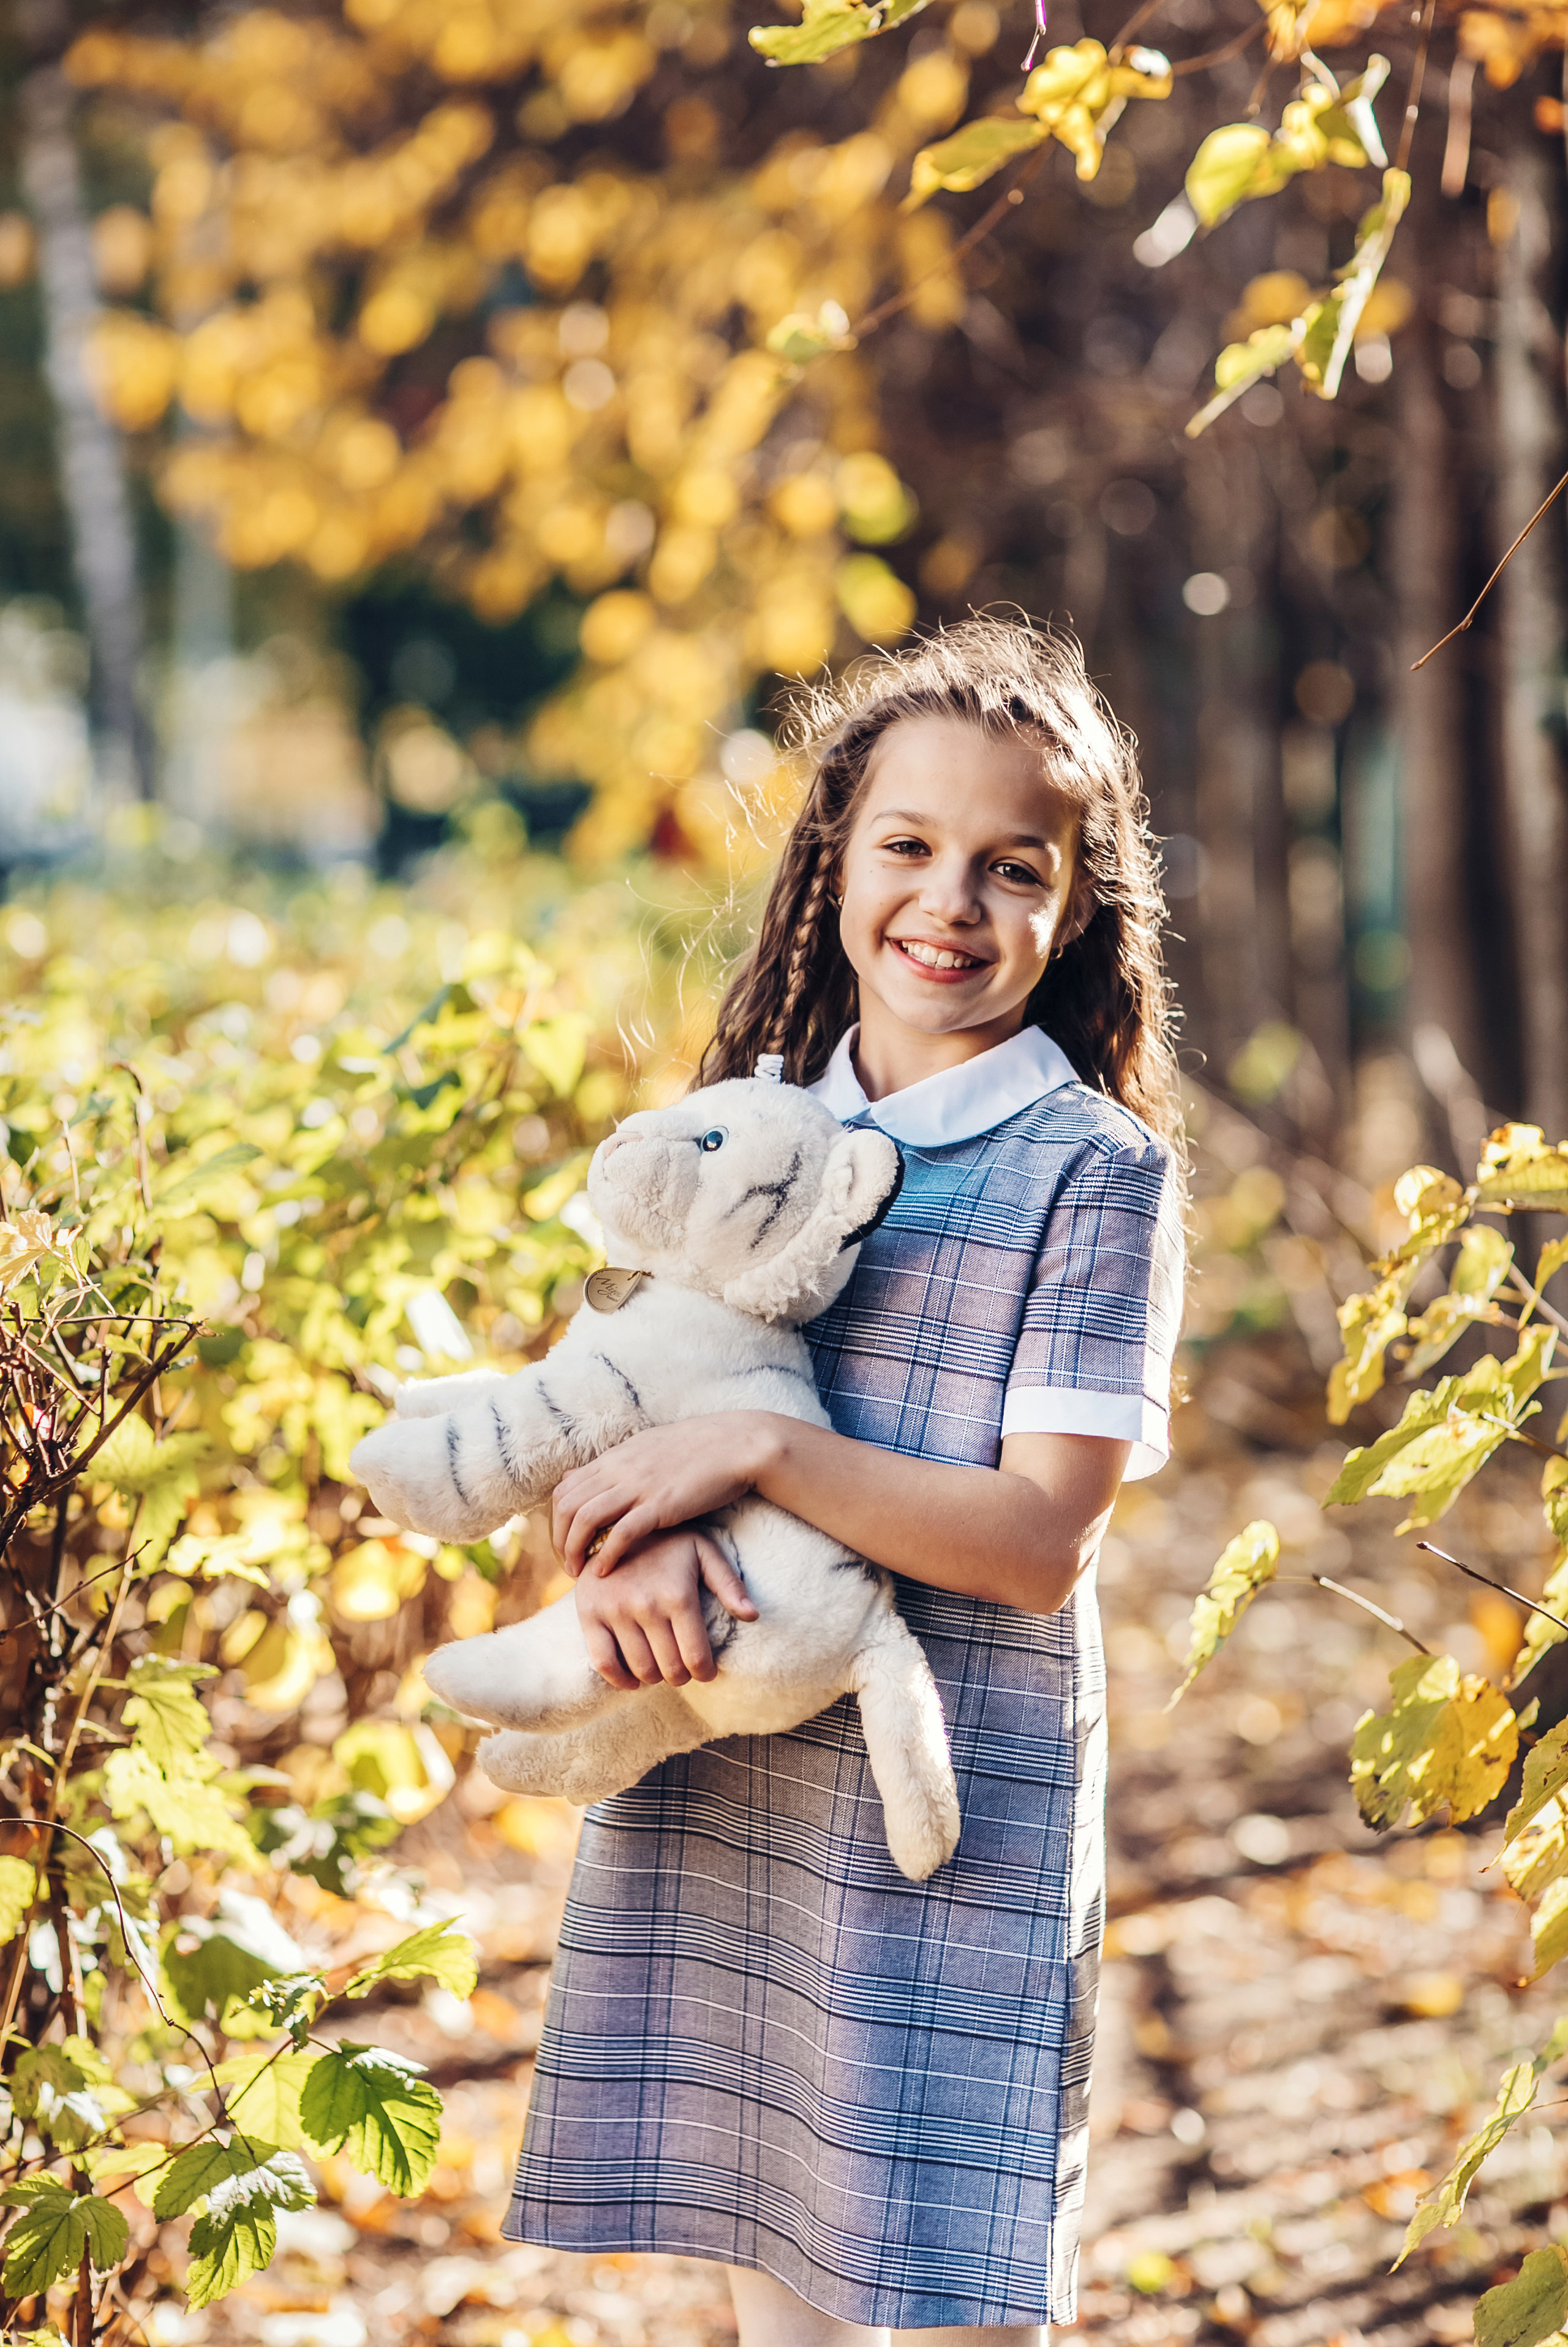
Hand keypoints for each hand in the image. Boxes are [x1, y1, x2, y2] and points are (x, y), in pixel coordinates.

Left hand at [552, 1414, 781, 1576]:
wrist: (736, 1444)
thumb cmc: (699, 1449)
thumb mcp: (649, 1448)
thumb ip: (619, 1464)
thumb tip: (592, 1473)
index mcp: (615, 1458)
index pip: (565, 1489)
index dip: (556, 1521)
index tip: (564, 1544)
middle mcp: (619, 1470)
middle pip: (568, 1506)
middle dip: (559, 1540)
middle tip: (567, 1565)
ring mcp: (638, 1486)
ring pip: (586, 1518)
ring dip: (575, 1550)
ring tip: (577, 1572)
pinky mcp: (661, 1505)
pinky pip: (622, 1532)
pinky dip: (607, 1554)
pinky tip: (603, 1570)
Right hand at [575, 1529, 757, 1687]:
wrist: (614, 1523)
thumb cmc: (667, 1542)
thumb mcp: (703, 1551)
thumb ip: (729, 1584)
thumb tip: (752, 1616)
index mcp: (678, 1594)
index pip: (696, 1657)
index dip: (705, 1673)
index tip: (706, 1672)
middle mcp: (646, 1605)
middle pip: (670, 1669)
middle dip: (682, 1676)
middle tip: (684, 1669)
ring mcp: (615, 1611)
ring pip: (641, 1669)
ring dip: (656, 1678)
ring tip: (662, 1669)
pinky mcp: (589, 1614)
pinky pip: (603, 1662)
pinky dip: (620, 1680)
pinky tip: (633, 1679)